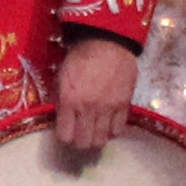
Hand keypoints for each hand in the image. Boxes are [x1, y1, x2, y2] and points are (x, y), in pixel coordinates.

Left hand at [51, 36, 140, 152]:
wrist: (107, 41)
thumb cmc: (79, 57)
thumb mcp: (61, 77)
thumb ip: (61, 100)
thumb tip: (62, 118)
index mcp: (69, 101)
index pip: (65, 136)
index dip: (65, 136)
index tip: (66, 131)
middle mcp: (88, 108)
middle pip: (84, 143)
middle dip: (80, 142)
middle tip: (80, 134)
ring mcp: (108, 108)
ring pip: (102, 140)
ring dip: (97, 138)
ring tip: (95, 130)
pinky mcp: (125, 105)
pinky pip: (119, 129)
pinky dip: (113, 130)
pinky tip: (108, 123)